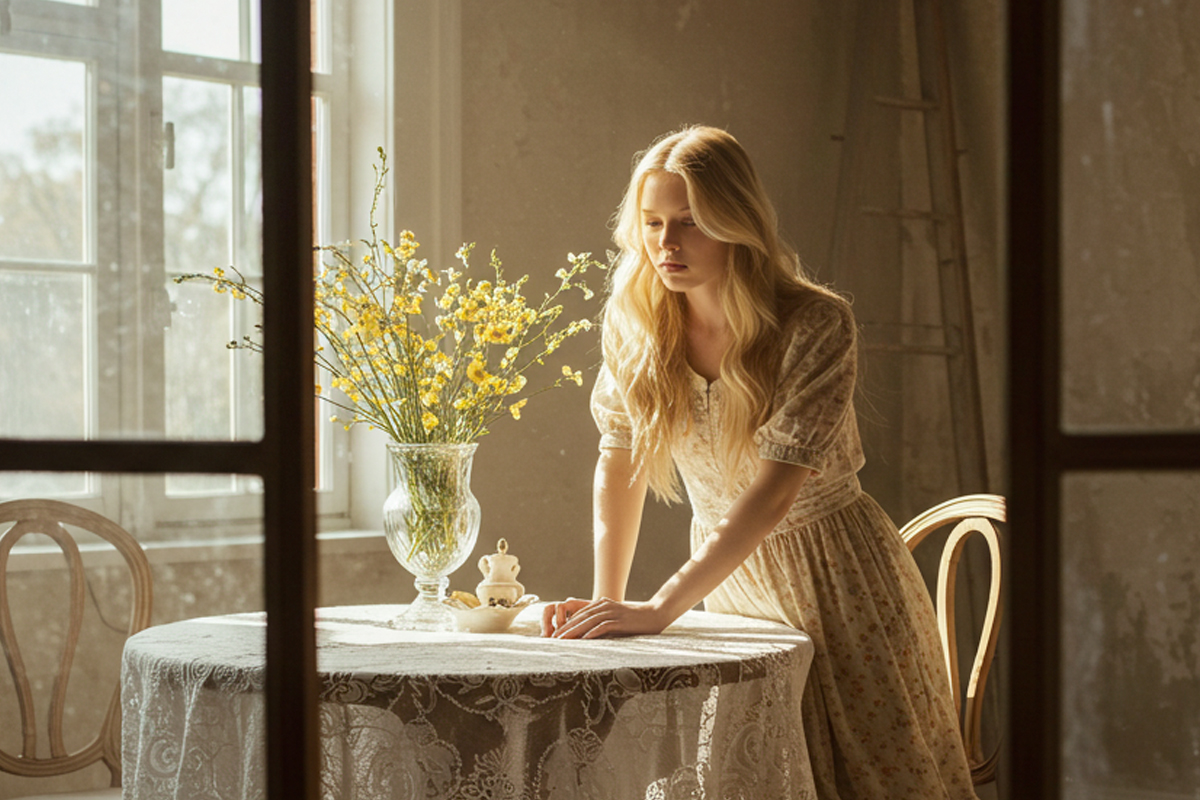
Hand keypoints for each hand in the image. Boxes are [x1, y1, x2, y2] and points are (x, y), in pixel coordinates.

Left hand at [546, 597, 669, 639]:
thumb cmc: (634, 619)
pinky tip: (585, 639)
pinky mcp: (621, 621)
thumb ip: (601, 620)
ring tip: (564, 640)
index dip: (566, 624)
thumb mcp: (615, 617)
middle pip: (581, 618)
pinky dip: (594, 632)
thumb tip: (586, 632)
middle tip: (553, 639)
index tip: (555, 634)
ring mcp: (613, 613)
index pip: (579, 614)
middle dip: (566, 628)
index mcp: (601, 604)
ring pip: (589, 621)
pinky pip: (605, 626)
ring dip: (575, 631)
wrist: (655, 614)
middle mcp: (605, 606)